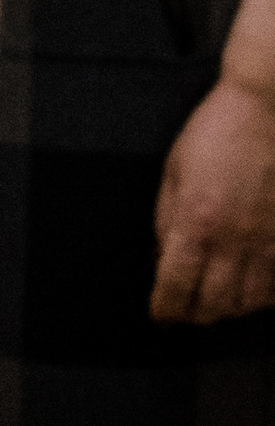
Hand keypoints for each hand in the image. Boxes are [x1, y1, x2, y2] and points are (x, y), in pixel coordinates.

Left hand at [152, 76, 274, 322]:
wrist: (265, 110)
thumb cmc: (216, 133)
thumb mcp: (174, 170)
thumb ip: (166, 217)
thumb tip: (163, 255)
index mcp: (196, 220)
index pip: (175, 285)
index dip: (165, 308)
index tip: (161, 314)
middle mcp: (234, 240)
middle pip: (214, 305)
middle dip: (195, 314)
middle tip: (185, 310)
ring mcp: (268, 243)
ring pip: (249, 303)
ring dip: (229, 309)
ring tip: (216, 301)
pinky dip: (262, 297)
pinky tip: (252, 288)